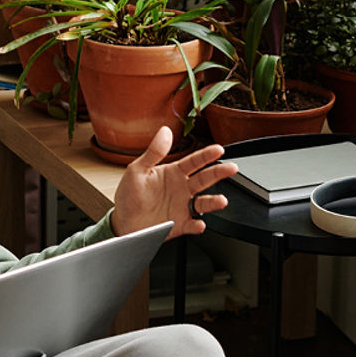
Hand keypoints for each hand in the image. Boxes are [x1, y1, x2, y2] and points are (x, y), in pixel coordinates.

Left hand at [110, 126, 237, 238]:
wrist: (123, 222)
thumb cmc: (130, 195)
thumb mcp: (137, 170)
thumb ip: (153, 152)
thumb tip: (165, 131)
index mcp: (173, 173)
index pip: (194, 161)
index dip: (206, 155)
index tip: (218, 149)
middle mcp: (182, 189)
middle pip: (204, 179)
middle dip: (219, 173)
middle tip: (232, 168)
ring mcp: (183, 206)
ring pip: (203, 203)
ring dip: (213, 202)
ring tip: (221, 200)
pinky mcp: (180, 224)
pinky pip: (192, 225)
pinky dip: (197, 225)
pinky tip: (199, 224)